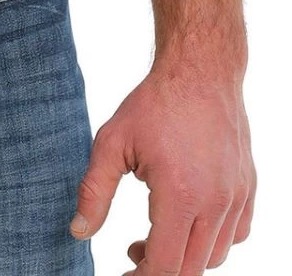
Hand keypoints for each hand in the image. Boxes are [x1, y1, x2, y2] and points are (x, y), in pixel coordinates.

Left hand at [69, 61, 255, 273]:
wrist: (200, 71)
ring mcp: (237, 197)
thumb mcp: (112, 142)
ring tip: (154, 236)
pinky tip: (186, 220)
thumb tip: (78, 231)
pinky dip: (211, 241)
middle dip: (159, 270)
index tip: (122, 269)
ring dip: (185, 258)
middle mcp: (215, 203)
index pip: (165, 266)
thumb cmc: (154, 104)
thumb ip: (94, 191)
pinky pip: (235, 235)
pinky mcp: (248, 189)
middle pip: (191, 269)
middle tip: (131, 252)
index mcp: (180, 195)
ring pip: (215, 256)